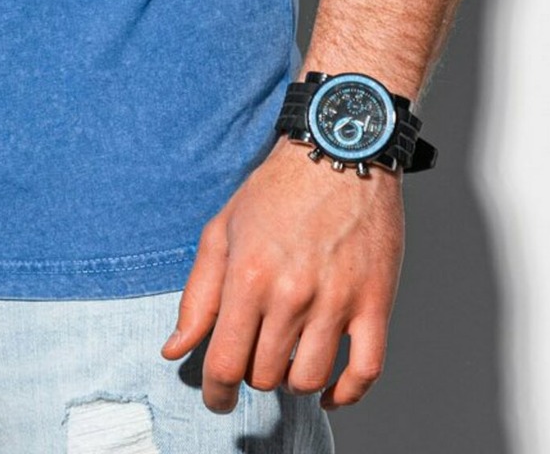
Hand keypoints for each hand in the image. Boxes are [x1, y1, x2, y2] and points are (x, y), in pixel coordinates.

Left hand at [161, 136, 402, 411]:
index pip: (225, 363)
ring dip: (293, 381)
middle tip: (256, 354)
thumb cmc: (278, 189)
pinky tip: (330, 390)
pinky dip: (346, 393)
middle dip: (253, 374)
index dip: (216, 393)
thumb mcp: (223, 230)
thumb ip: (199, 295)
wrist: (339, 150)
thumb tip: (174, 350)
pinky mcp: (375, 301)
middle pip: (264, 375)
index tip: (217, 399)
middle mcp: (291, 293)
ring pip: (309, 379)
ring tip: (287, 359)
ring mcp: (336, 300)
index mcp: (249, 275)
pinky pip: (365, 372)